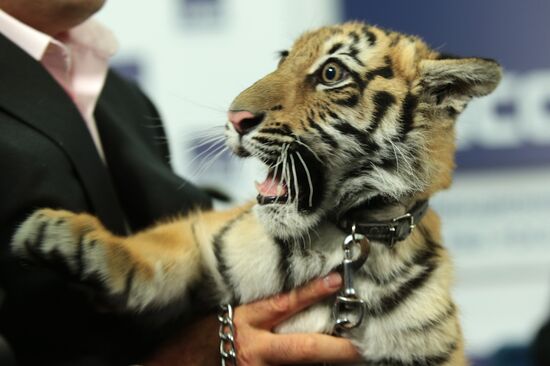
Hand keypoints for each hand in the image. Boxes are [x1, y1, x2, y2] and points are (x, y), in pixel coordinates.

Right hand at [146, 273, 360, 364]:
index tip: (337, 279)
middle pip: (302, 348)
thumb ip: (255, 307)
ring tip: (352, 358)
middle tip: (362, 346)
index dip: (313, 291)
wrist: (168, 365)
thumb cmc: (194, 337)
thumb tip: (287, 295)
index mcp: (244, 322)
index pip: (284, 303)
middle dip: (335, 349)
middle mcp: (252, 349)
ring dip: (322, 364)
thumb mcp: (223, 313)